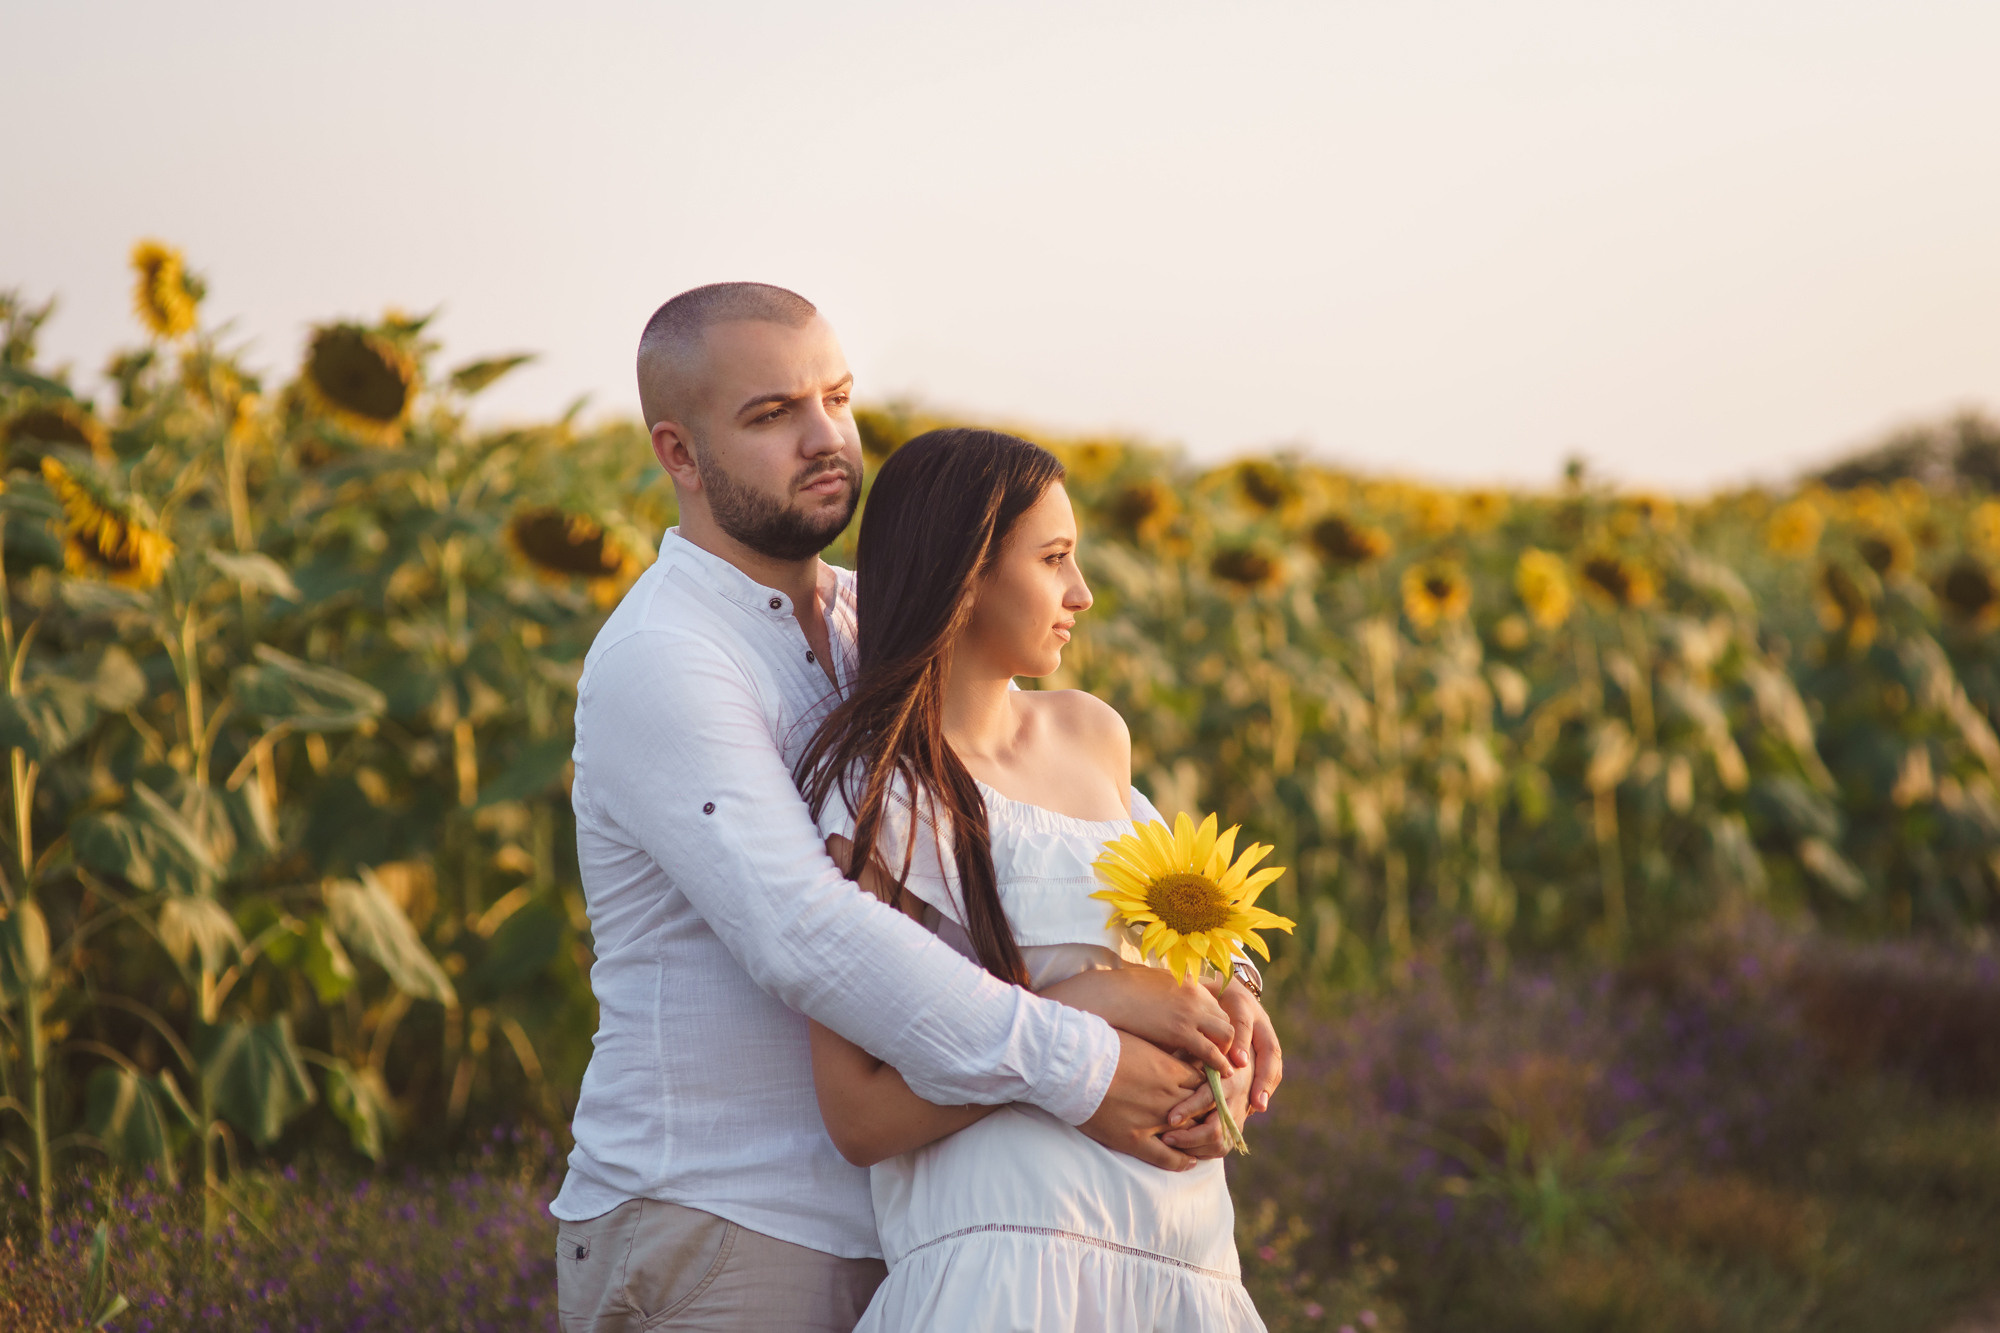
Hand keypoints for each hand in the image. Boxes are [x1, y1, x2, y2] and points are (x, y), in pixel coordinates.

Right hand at [1041, 966, 1234, 1073]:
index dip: (1217, 1026)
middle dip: (1228, 1040)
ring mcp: (1191, 1011)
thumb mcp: (1152, 984)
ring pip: (1227, 1034)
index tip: (1216, 1041)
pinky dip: (1219, 1064)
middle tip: (1225, 1058)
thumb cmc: (1120, 992)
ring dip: (1227, 1052)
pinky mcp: (1182, 1030)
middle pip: (1227, 1019)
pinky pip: (1211, 1051)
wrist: (1106, 995)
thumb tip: (1171, 1007)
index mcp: (1190, 982)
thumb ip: (1169, 993)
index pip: (1217, 1005)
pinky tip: (1220, 1075)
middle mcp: (1196, 994)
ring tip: (1225, 1069)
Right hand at [1078, 1030, 1205, 1170]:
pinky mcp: (1135, 1139)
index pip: (1204, 1084)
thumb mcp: (1137, 1040)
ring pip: (1189, 1133)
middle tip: (1212, 1119)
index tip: (1206, 1093)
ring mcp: (1153, 1119)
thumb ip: (1157, 1050)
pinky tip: (1189, 1162)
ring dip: (1198, 1138)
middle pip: (1202, 1109)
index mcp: (1170, 1070)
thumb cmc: (1100, 1046)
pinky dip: (1181, 1161)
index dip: (1207, 1090)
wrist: (1074, 1065)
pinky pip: (1166, 1157)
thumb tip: (1161, 1049)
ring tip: (1204, 1142)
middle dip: (1208, 1115)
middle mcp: (1168, 1096)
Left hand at [1160, 1056, 1252, 1158]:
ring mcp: (1238, 1119)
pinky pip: (1219, 1150)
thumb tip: (1164, 1057)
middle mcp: (1236, 1102)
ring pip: (1218, 1144)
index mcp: (1228, 1079)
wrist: (1248, 1064)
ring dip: (1192, 1148)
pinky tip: (1181, 1148)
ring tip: (1168, 1144)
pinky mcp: (1235, 1131)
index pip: (1208, 1098)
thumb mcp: (1205, 1050)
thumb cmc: (1216, 1054)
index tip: (1170, 1118)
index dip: (1189, 1110)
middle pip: (1214, 1129)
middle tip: (1165, 1138)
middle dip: (1188, 1137)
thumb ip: (1189, 1055)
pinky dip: (1200, 1153)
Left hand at [1167, 980, 1281, 1126]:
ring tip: (1259, 1106)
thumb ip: (1191, 1018)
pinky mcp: (1264, 1045)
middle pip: (1268, 1046)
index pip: (1243, 1022)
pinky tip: (1256, 1105)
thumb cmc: (1199, 996)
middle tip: (1256, 1099)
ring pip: (1273, 1059)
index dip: (1241, 1043)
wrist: (1218, 985)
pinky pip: (1272, 1067)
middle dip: (1263, 1075)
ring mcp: (1264, 1032)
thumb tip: (1177, 1043)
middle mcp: (1257, 1018)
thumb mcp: (1194, 999)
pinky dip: (1266, 1086)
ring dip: (1266, 1084)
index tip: (1239, 1063)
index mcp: (1239, 1001)